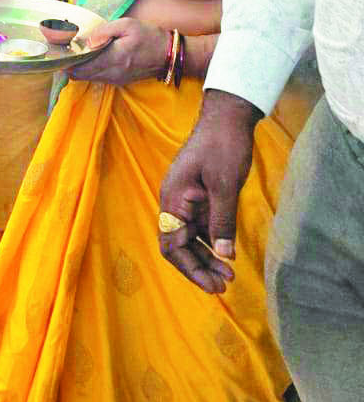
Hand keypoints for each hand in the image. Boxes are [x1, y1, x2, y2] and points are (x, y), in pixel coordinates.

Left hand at [72, 18, 169, 86]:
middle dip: (69, 66)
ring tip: (75, 53)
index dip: (66, 63)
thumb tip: (87, 40)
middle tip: (64, 51)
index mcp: (113, 59)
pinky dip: (90, 71)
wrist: (169, 55)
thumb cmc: (149, 36)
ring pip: (88, 78)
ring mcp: (116, 80)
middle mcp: (112, 73)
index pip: (81, 68)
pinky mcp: (119, 81)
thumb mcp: (128, 25)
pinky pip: (98, 78)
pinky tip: (89, 58)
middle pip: (81, 76)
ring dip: (79, 69)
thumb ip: (105, 31)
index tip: (59, 52)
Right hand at [158, 90, 258, 293]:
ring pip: (190, 238)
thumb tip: (225, 255)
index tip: (213, 284)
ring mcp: (185, 200)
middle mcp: (174, 202)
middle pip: (179, 245)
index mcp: (173, 199)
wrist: (227, 116)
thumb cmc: (223, 146)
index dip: (191, 268)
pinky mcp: (198, 196)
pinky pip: (200, 226)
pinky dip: (212, 242)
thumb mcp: (225, 185)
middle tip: (224, 285)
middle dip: (199, 267)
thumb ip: (222, 221)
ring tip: (228, 275)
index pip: (172, 245)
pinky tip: (226, 254)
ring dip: (206, 257)